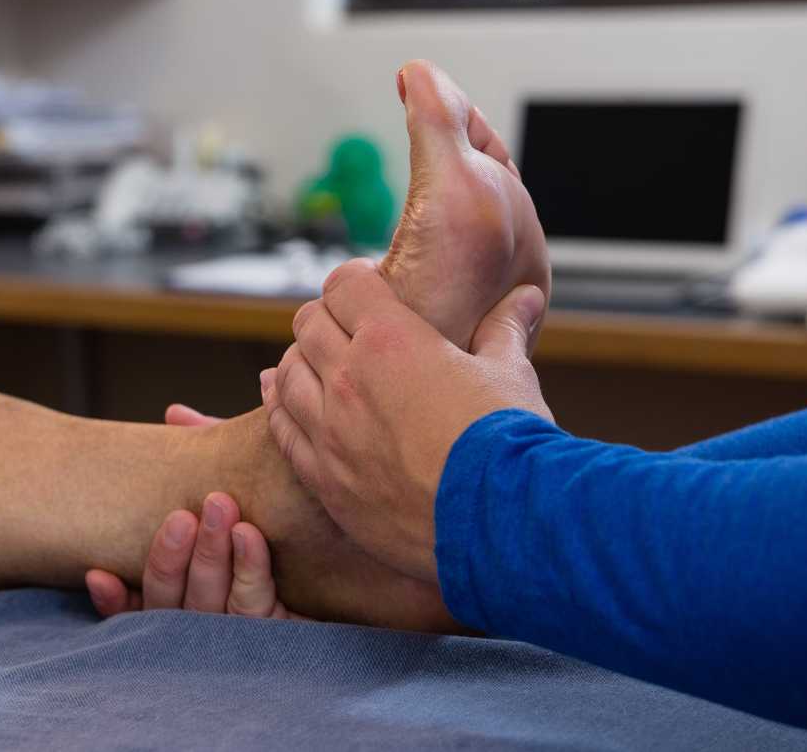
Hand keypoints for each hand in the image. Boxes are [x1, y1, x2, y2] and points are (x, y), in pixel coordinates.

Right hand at [84, 405, 304, 620]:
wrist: (359, 559)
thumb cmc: (287, 511)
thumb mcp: (245, 480)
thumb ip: (209, 451)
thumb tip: (175, 413)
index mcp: (188, 592)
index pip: (141, 605)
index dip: (115, 599)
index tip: (98, 575)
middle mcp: (208, 619)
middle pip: (172, 602)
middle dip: (169, 559)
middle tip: (185, 516)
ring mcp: (243, 629)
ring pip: (209, 606)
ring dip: (208, 559)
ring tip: (223, 512)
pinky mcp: (283, 630)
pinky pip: (258, 607)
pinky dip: (250, 570)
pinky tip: (250, 536)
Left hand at [262, 259, 550, 583]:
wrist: (501, 526)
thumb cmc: (509, 444)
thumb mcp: (510, 374)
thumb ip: (505, 330)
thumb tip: (527, 296)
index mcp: (390, 340)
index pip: (344, 285)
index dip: (356, 281)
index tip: (369, 288)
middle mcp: (348, 379)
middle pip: (308, 325)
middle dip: (328, 317)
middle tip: (349, 327)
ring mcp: (329, 432)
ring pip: (286, 373)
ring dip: (301, 359)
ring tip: (318, 360)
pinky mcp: (325, 480)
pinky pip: (281, 430)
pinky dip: (279, 404)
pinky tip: (279, 393)